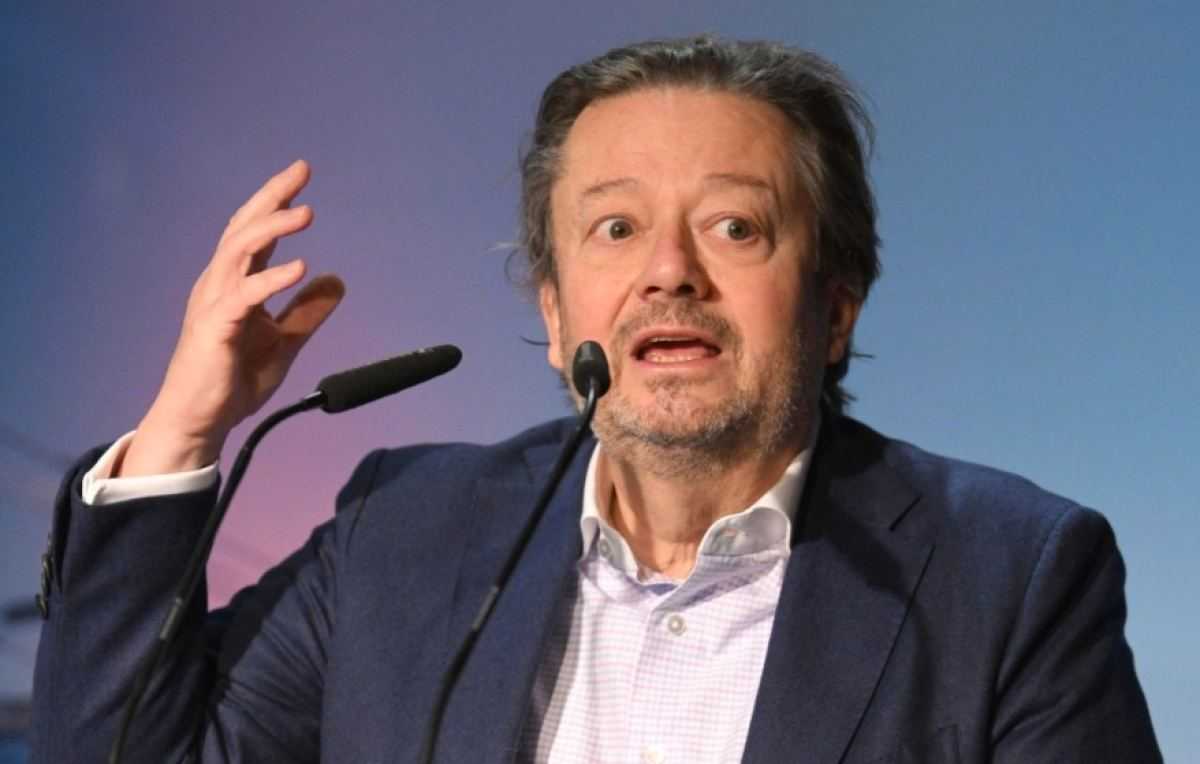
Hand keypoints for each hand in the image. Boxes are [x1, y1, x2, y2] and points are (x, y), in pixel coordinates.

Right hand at [119, 160, 344, 475]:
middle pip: (243, 228)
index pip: (255, 233)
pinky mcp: (214, 327)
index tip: (301, 175)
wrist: (200, 421)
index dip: (276, 202)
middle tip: (301, 171)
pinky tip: (299, 268)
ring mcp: (213, 303)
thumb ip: (308, 312)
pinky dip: (271, 279)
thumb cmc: (233, 379)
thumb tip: (336, 279)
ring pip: (238, 251)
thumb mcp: (285, 342)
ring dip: (272, 228)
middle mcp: (219, 284)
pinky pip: (243, 295)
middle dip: (271, 197)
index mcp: (234, 283)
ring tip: (305, 213)